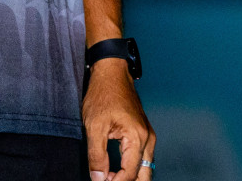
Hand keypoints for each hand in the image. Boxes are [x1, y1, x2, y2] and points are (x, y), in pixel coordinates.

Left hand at [82, 58, 154, 180]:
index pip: (130, 173)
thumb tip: (99, 178)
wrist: (111, 72)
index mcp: (137, 137)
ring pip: (145, 168)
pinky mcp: (143, 132)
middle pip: (144, 175)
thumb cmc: (103, 93)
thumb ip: (97, 156)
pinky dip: (132, 168)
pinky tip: (118, 172)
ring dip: (130, 177)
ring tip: (111, 179)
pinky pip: (142, 158)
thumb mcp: (94, 126)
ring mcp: (147, 135)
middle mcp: (147, 138)